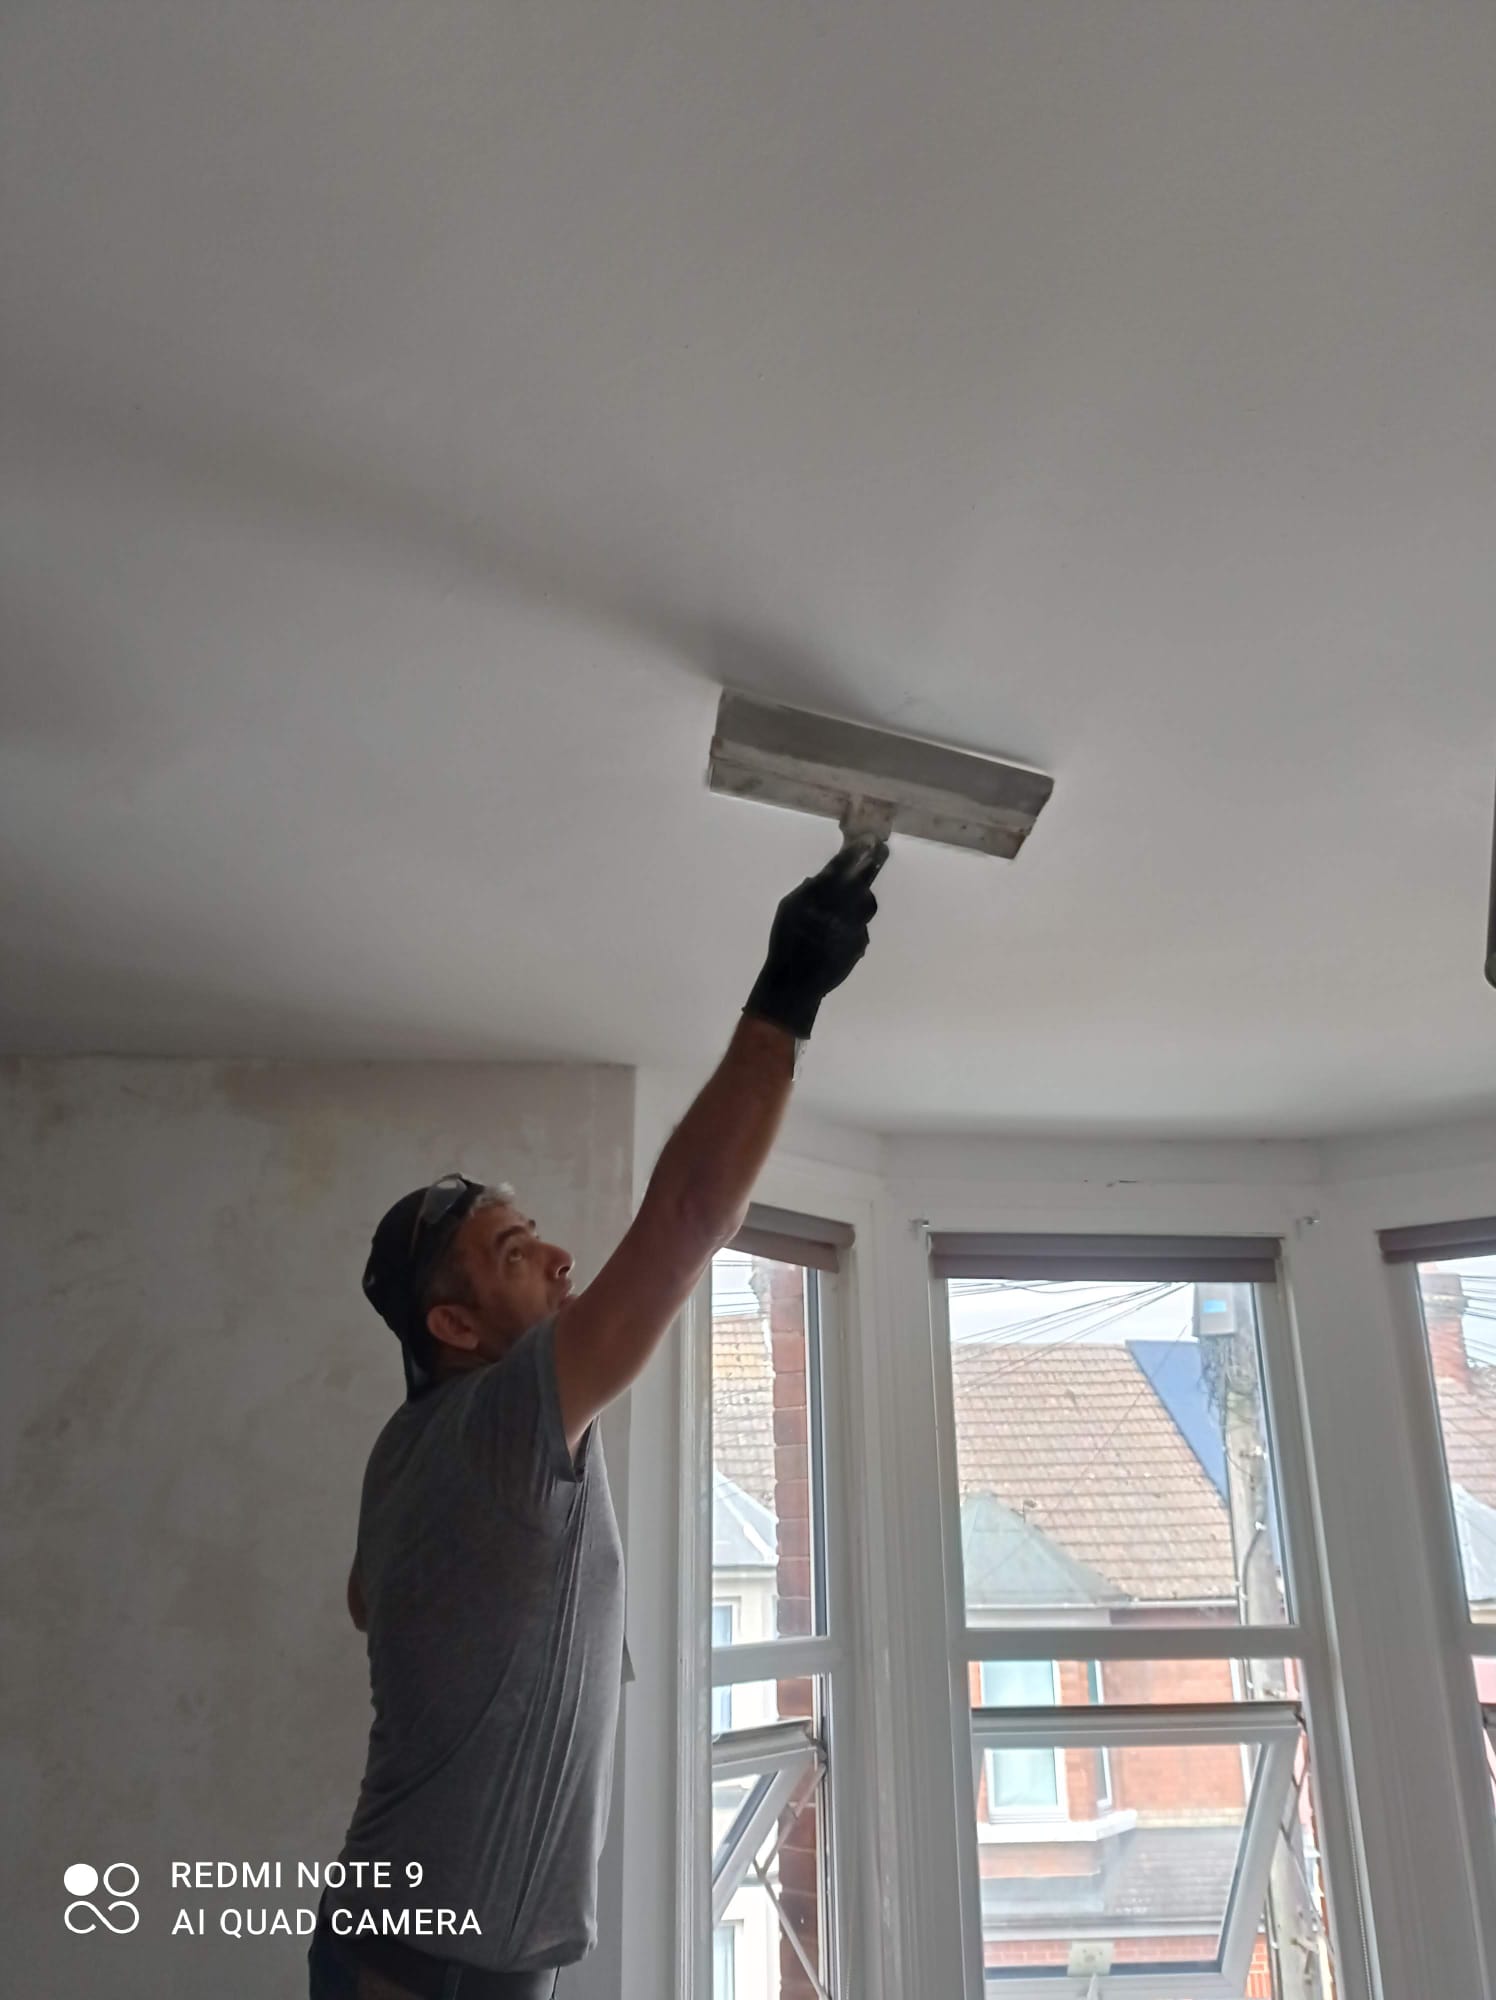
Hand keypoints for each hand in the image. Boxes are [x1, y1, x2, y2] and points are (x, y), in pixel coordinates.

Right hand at [742, 838, 888, 1040]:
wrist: (795, 982)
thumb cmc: (785, 942)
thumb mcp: (787, 909)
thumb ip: (807, 891)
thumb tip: (821, 878)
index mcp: (819, 897)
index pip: (841, 868)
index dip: (856, 852)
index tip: (868, 840)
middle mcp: (840, 910)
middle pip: (862, 881)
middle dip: (872, 863)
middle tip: (882, 850)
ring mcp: (854, 928)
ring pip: (866, 903)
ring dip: (863, 896)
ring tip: (855, 896)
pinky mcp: (860, 943)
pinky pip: (861, 926)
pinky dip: (854, 923)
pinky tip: (840, 930)